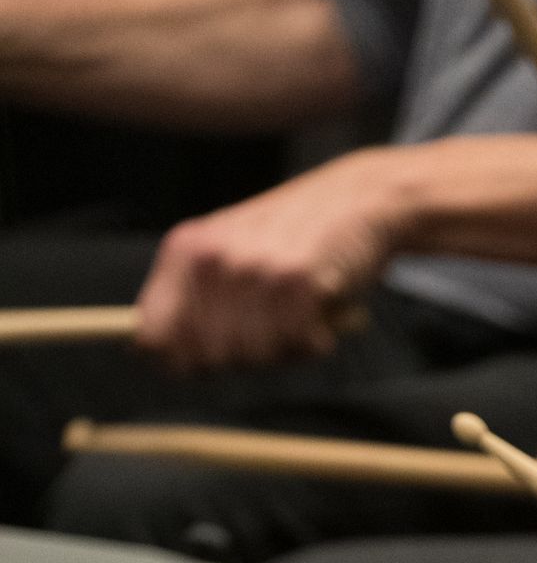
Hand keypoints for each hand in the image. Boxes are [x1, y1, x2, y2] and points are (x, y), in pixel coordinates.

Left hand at [135, 151, 401, 372]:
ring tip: (297, 315)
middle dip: (240, 359)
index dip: (178, 363)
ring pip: (252, 358)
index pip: (152, 337)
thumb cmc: (292, 237)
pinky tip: (320, 312)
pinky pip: (296, 347)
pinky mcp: (299, 283)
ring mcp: (254, 270)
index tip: (205, 364)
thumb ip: (191, 297)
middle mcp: (212, 259)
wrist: (356, 198)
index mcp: (184, 250)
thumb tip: (154, 354)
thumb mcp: (227, 254)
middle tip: (269, 332)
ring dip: (282, 351)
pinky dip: (315, 342)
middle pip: (206, 358)